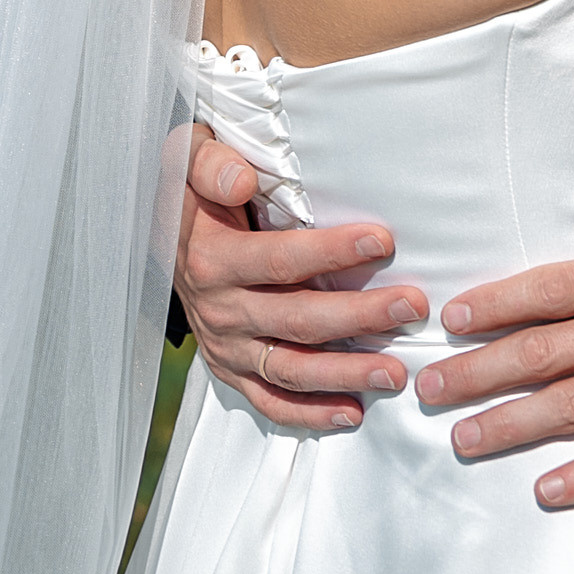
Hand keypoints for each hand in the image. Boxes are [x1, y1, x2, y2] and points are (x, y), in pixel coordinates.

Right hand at [175, 129, 428, 431]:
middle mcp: (218, 309)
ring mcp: (225, 346)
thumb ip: (209, 164)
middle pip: (297, 319)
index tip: (383, 241)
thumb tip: (239, 180)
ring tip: (395, 372)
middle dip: (359, 314)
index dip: (331, 252)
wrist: (163, 238)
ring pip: (290, 368)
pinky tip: (353, 411)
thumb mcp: (187, 161)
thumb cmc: (191, 192)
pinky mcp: (231, 370)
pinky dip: (310, 413)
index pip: (280, 260)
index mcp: (212, 259)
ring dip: (345, 372)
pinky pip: (270, 401)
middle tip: (411, 305)